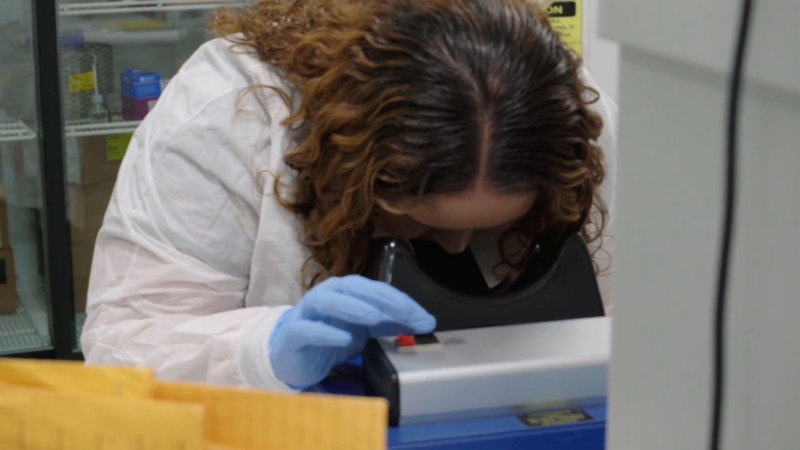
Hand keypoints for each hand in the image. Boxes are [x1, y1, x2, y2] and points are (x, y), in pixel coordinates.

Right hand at [269, 275, 435, 388]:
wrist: (292, 356)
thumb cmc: (330, 336)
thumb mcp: (365, 330)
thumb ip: (391, 324)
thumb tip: (426, 322)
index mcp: (348, 290)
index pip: (378, 290)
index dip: (402, 302)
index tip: (424, 318)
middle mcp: (328, 294)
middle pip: (356, 288)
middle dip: (383, 300)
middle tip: (407, 313)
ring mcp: (308, 312)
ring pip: (328, 302)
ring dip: (352, 307)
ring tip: (374, 317)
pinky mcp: (293, 334)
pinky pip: (307, 329)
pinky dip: (325, 333)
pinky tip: (344, 340)